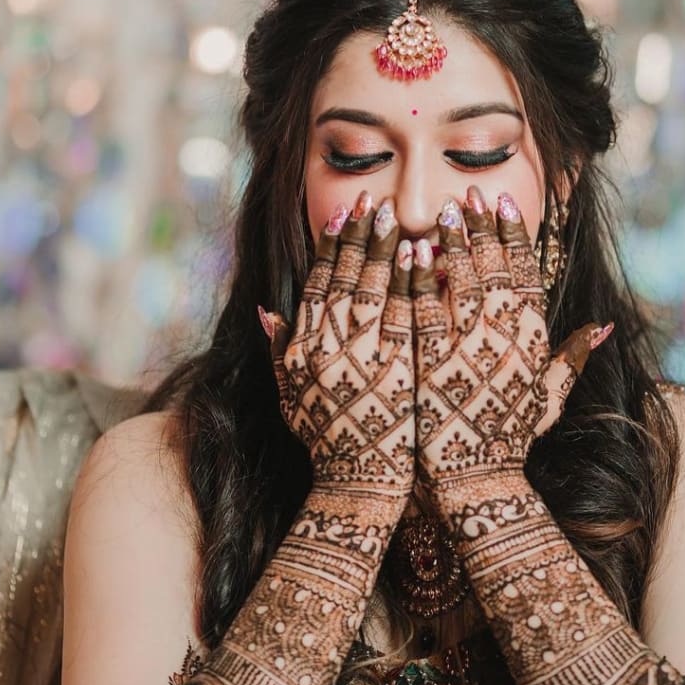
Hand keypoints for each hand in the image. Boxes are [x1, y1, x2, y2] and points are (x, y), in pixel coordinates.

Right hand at [260, 191, 415, 510]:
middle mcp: (329, 345)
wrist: (358, 483)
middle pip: (345, 277)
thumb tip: (265, 310)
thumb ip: (280, 351)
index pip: (318, 283)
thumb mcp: (292, 398)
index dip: (332, 247)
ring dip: (383, 248)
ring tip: (393, 216)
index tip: (343, 216)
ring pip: (372, 287)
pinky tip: (419, 253)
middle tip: (371, 201)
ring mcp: (363, 354)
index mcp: (304, 348)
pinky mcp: (396, 366)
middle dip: (359, 235)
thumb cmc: (327, 443)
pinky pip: (403, 312)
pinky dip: (409, 280)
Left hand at [410, 186, 611, 512]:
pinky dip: (417, 278)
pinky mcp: (432, 361)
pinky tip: (409, 252)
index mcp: (532, 341)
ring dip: (451, 241)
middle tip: (469, 194)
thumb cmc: (511, 439)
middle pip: (494, 268)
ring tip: (441, 211)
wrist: (476, 480)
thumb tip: (602, 326)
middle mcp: (504, 338)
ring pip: (461, 281)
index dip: (514, 236)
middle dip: (481, 226)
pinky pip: (424, 309)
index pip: (525, 274)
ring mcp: (468, 348)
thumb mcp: (549, 398)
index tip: (504, 205)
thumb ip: (574, 357)